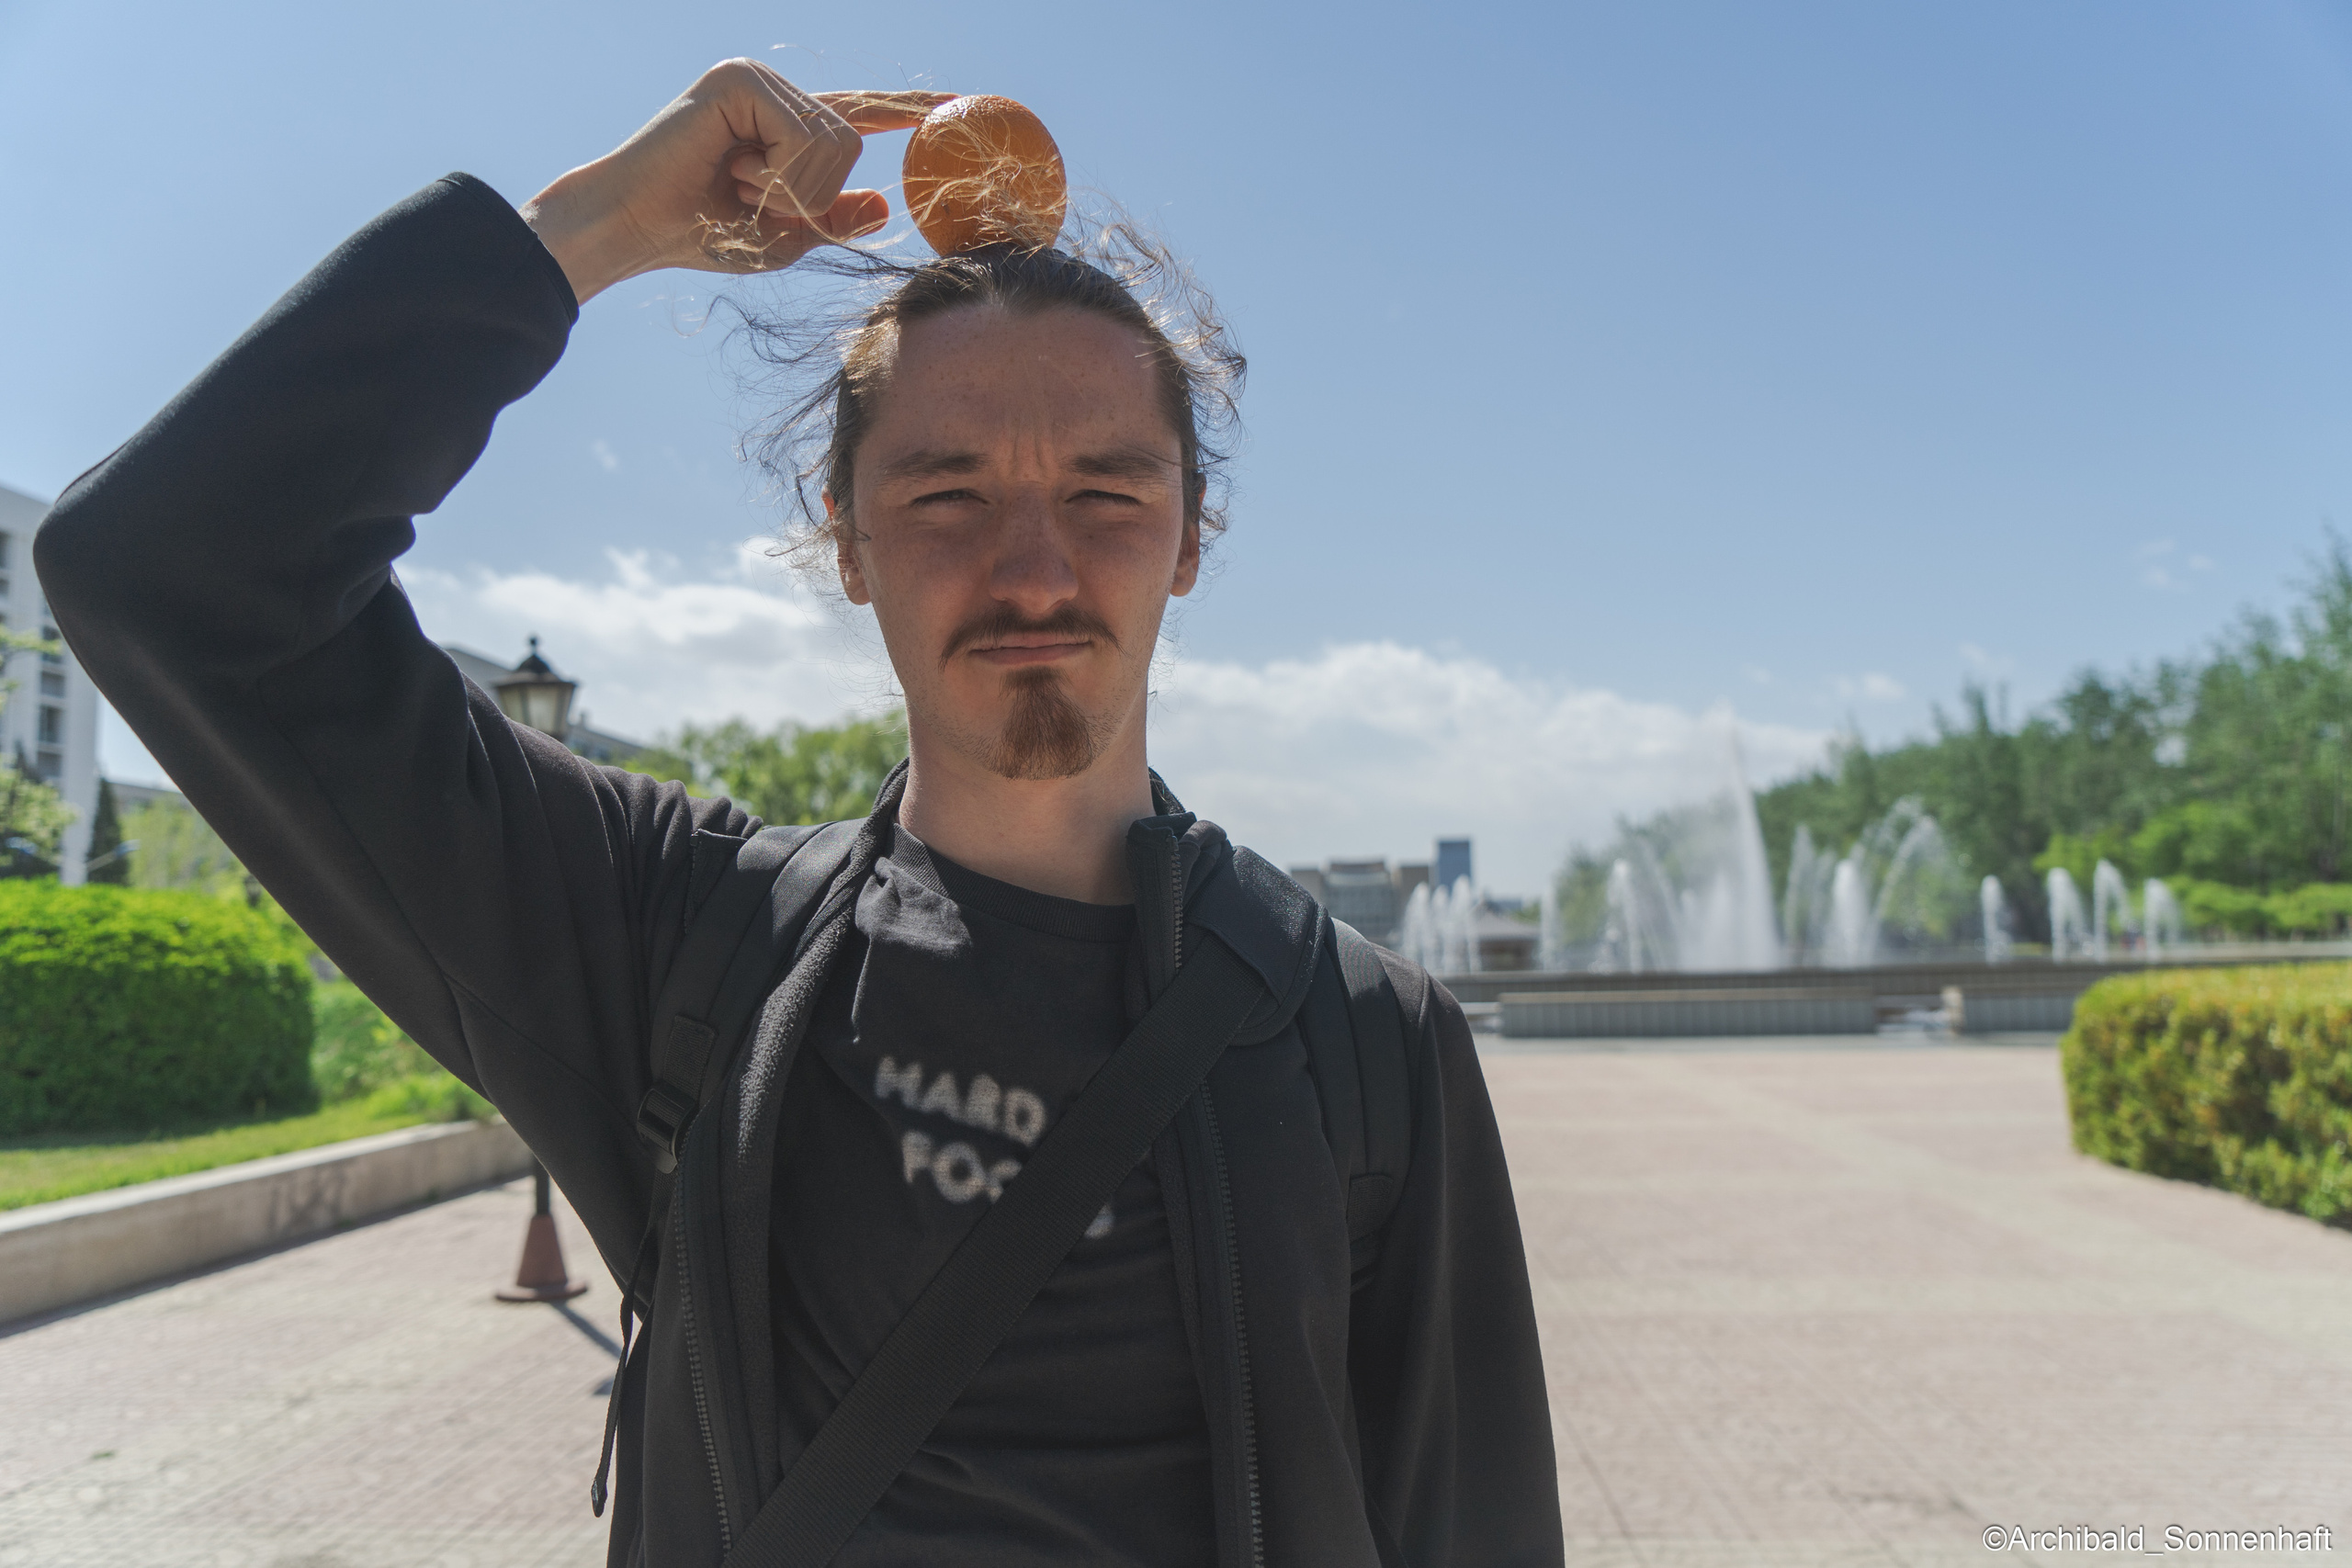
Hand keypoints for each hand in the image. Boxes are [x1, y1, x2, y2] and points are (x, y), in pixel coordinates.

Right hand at [520, 60, 949, 302]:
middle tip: (755, 204)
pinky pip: (803, 135)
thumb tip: (881, 202)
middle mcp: (774, 91)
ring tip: (737, 187)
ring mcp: (756, 78)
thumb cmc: (701, 234)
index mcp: (786, 121)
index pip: (862, 110)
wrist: (637, 229)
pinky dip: (777, 174)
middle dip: (811, 195)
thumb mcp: (783, 236)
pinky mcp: (740, 79)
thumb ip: (832, 217)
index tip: (957, 104)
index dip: (909, 107)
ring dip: (790, 188)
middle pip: (853, 140)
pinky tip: (733, 173)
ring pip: (833, 141)